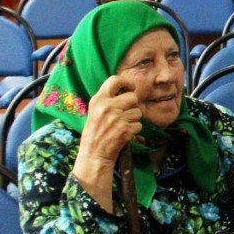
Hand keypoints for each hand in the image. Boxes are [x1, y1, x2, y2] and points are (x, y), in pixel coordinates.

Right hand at [71, 75, 144, 208]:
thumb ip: (108, 100)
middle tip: (125, 114)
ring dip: (133, 119)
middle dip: (133, 106)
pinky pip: (139, 124)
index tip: (132, 86)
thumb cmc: (96, 132)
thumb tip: (129, 89)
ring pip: (138, 112)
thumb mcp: (96, 111)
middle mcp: (107, 106)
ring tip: (121, 126)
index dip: (127, 82)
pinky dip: (134, 130)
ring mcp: (116, 118)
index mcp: (98, 100)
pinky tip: (124, 134)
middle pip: (133, 97)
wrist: (94, 154)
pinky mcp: (125, 129)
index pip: (115, 80)